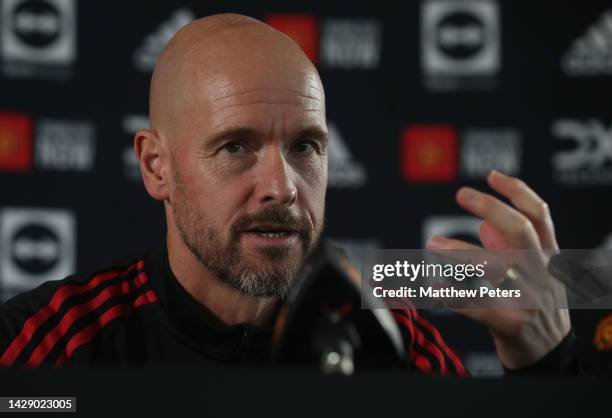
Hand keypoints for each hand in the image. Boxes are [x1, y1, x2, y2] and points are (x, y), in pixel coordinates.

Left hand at [426, 170, 570, 369]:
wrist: (549, 358)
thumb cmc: (536, 309)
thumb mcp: (534, 275)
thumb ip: (512, 250)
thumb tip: (484, 225)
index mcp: (549, 257)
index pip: (539, 215)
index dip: (517, 191)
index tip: (491, 175)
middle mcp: (541, 273)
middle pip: (520, 231)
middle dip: (491, 207)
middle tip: (461, 194)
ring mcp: (528, 298)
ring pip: (494, 266)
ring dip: (459, 251)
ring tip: (433, 243)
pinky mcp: (511, 324)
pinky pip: (478, 305)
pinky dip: (454, 295)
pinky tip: (435, 288)